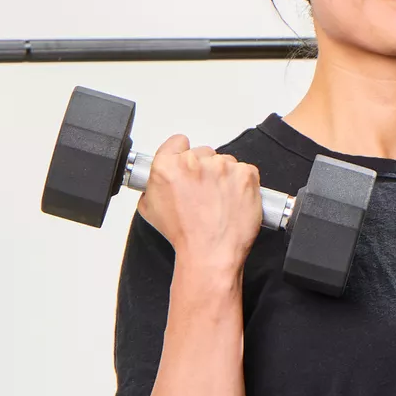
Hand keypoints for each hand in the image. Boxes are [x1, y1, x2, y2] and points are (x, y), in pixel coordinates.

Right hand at [138, 135, 262, 277]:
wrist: (210, 253)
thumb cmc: (184, 235)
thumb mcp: (150, 209)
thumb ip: (153, 185)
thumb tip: (159, 178)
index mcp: (168, 166)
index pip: (177, 142)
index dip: (182, 153)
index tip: (187, 165)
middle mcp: (194, 162)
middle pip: (203, 153)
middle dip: (204, 169)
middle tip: (204, 193)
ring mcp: (222, 167)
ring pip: (225, 162)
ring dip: (224, 177)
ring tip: (219, 201)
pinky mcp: (245, 174)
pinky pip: (245, 171)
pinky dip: (242, 183)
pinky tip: (233, 200)